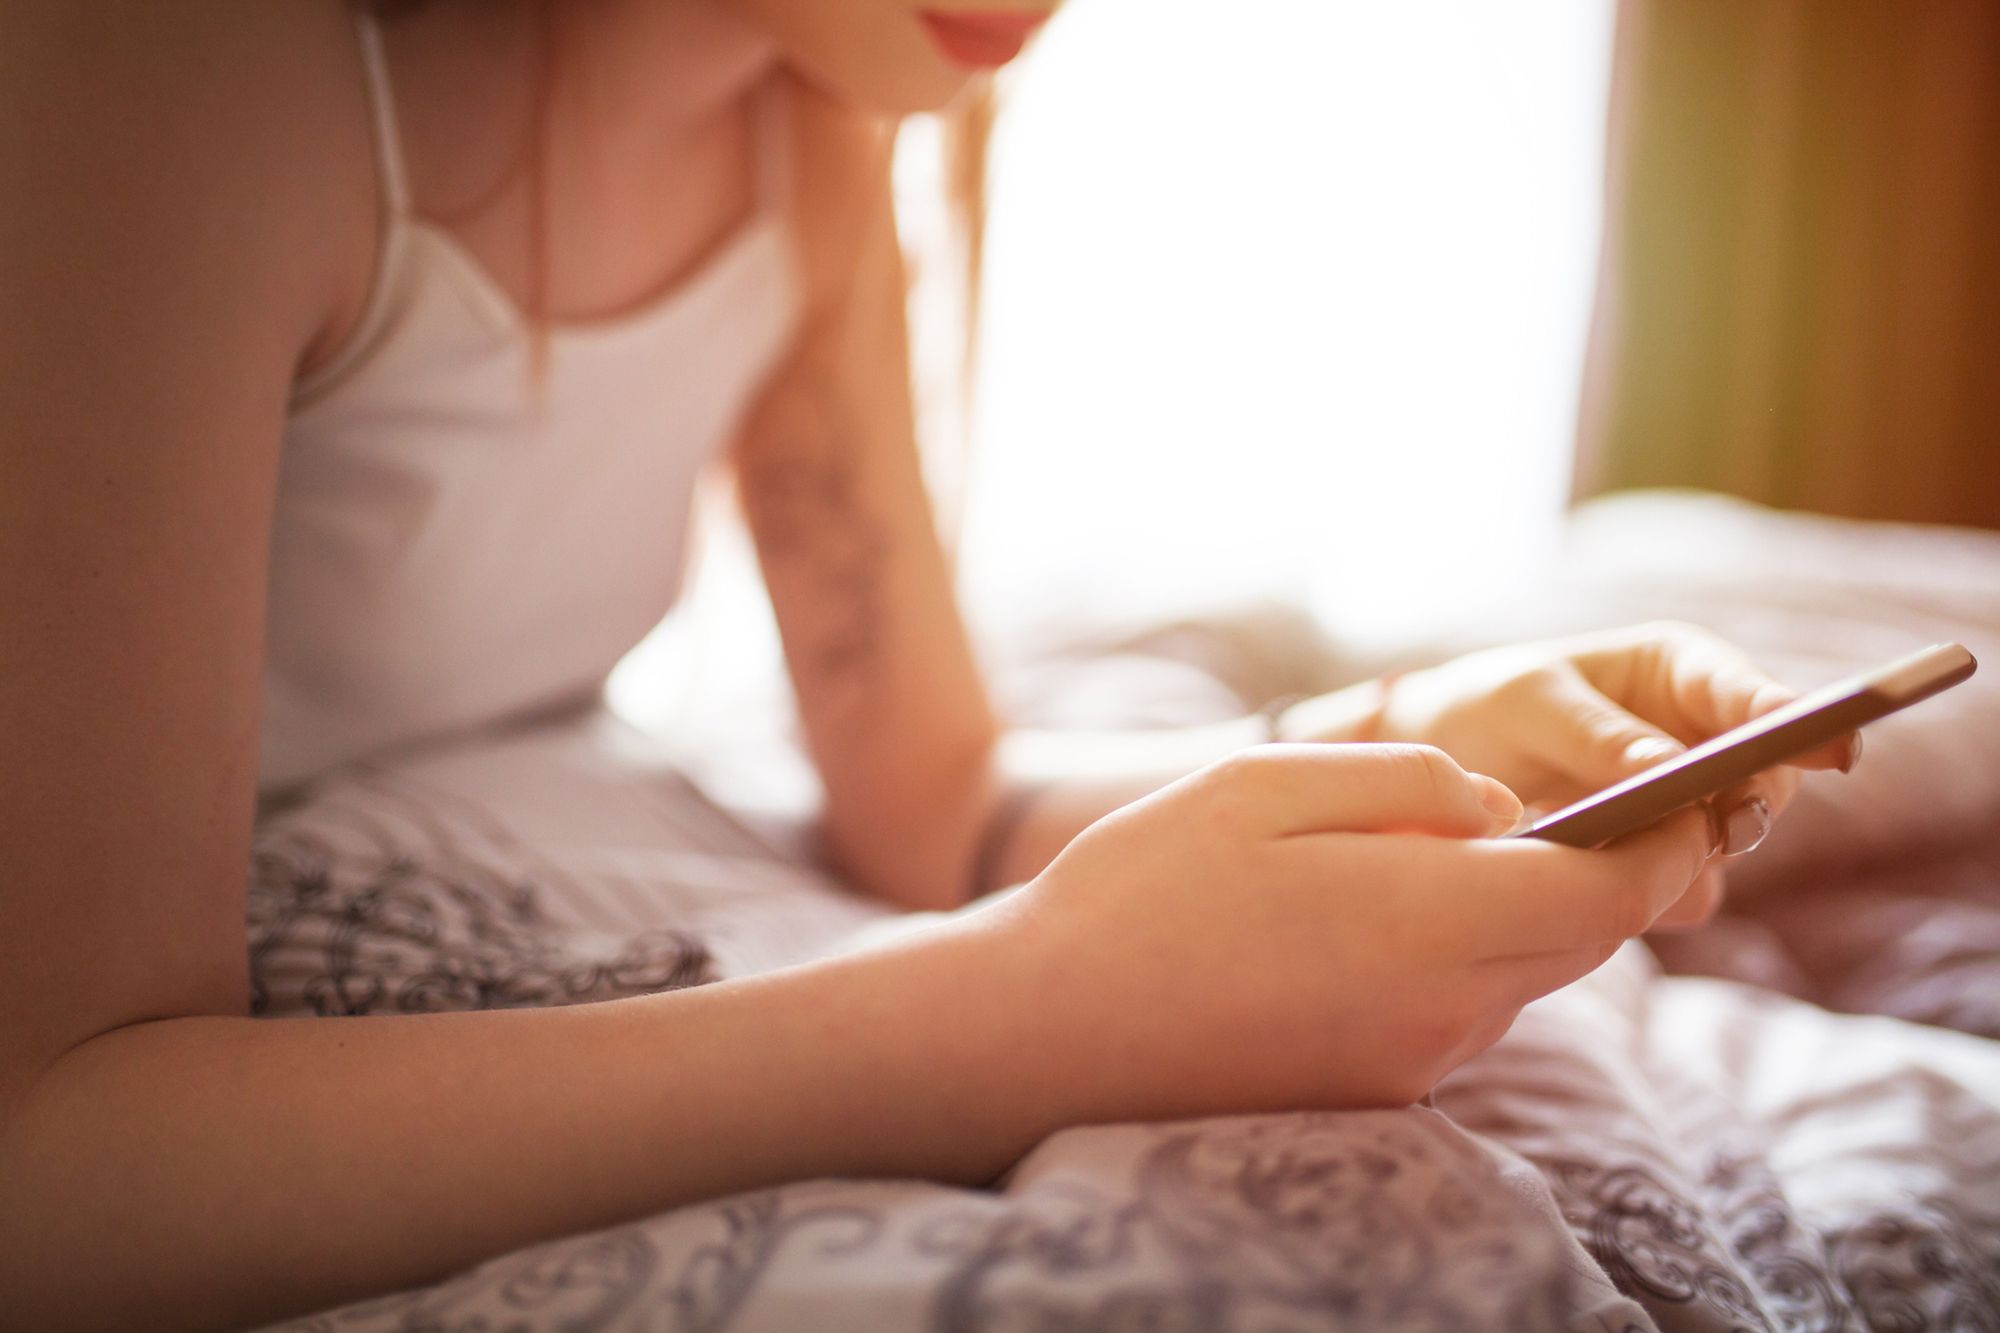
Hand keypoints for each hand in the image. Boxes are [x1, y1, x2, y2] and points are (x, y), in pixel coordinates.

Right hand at [991, 743, 1714, 1117]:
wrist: (1043, 1035)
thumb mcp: (1258, 784)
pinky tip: (1360, 926)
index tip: (1683, 797)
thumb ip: (1403, 779)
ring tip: (1429, 856)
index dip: (1664, 843)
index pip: (1612, 894)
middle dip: (1599, 873)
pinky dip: (1450, 963)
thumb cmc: (1138, 890)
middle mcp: (1439, 1010)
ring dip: (1511, 916)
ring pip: (1518, 980)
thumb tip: (1503, 805)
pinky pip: (1456, 1018)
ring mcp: (1408, 1066)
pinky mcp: (1372, 1097)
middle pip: (1580, 941)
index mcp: (1422, 919)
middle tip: (1574, 806)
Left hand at [1291, 623, 1855, 927]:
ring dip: (1688, 855)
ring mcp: (1693, 808)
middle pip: (1768, 781)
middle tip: (1715, 825)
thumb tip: (1674, 767)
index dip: (1797, 722)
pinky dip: (1651, 892)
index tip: (1830, 743)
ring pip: (1731, 844)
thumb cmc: (1494, 707)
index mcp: (1684, 674)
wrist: (1449, 767)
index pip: (1755, 697)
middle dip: (1747, 803)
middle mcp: (1705, 740)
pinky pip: (1686, 892)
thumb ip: (1600, 734)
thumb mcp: (1531, 702)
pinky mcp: (1667, 865)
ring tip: (1610, 844)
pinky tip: (1589, 879)